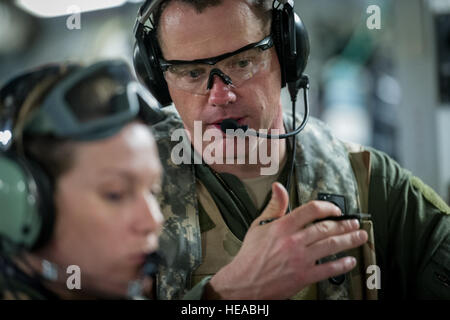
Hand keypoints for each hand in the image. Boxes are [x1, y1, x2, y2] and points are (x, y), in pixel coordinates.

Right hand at [206, 182, 367, 298]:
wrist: (244, 282)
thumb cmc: (250, 255)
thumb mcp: (259, 225)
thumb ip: (274, 206)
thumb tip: (279, 188)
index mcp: (282, 227)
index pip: (310, 210)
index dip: (327, 207)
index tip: (335, 209)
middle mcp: (293, 241)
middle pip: (325, 229)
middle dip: (344, 225)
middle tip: (354, 223)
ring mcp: (300, 259)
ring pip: (330, 246)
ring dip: (349, 240)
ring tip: (359, 236)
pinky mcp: (303, 276)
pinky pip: (327, 270)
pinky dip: (341, 265)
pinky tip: (350, 261)